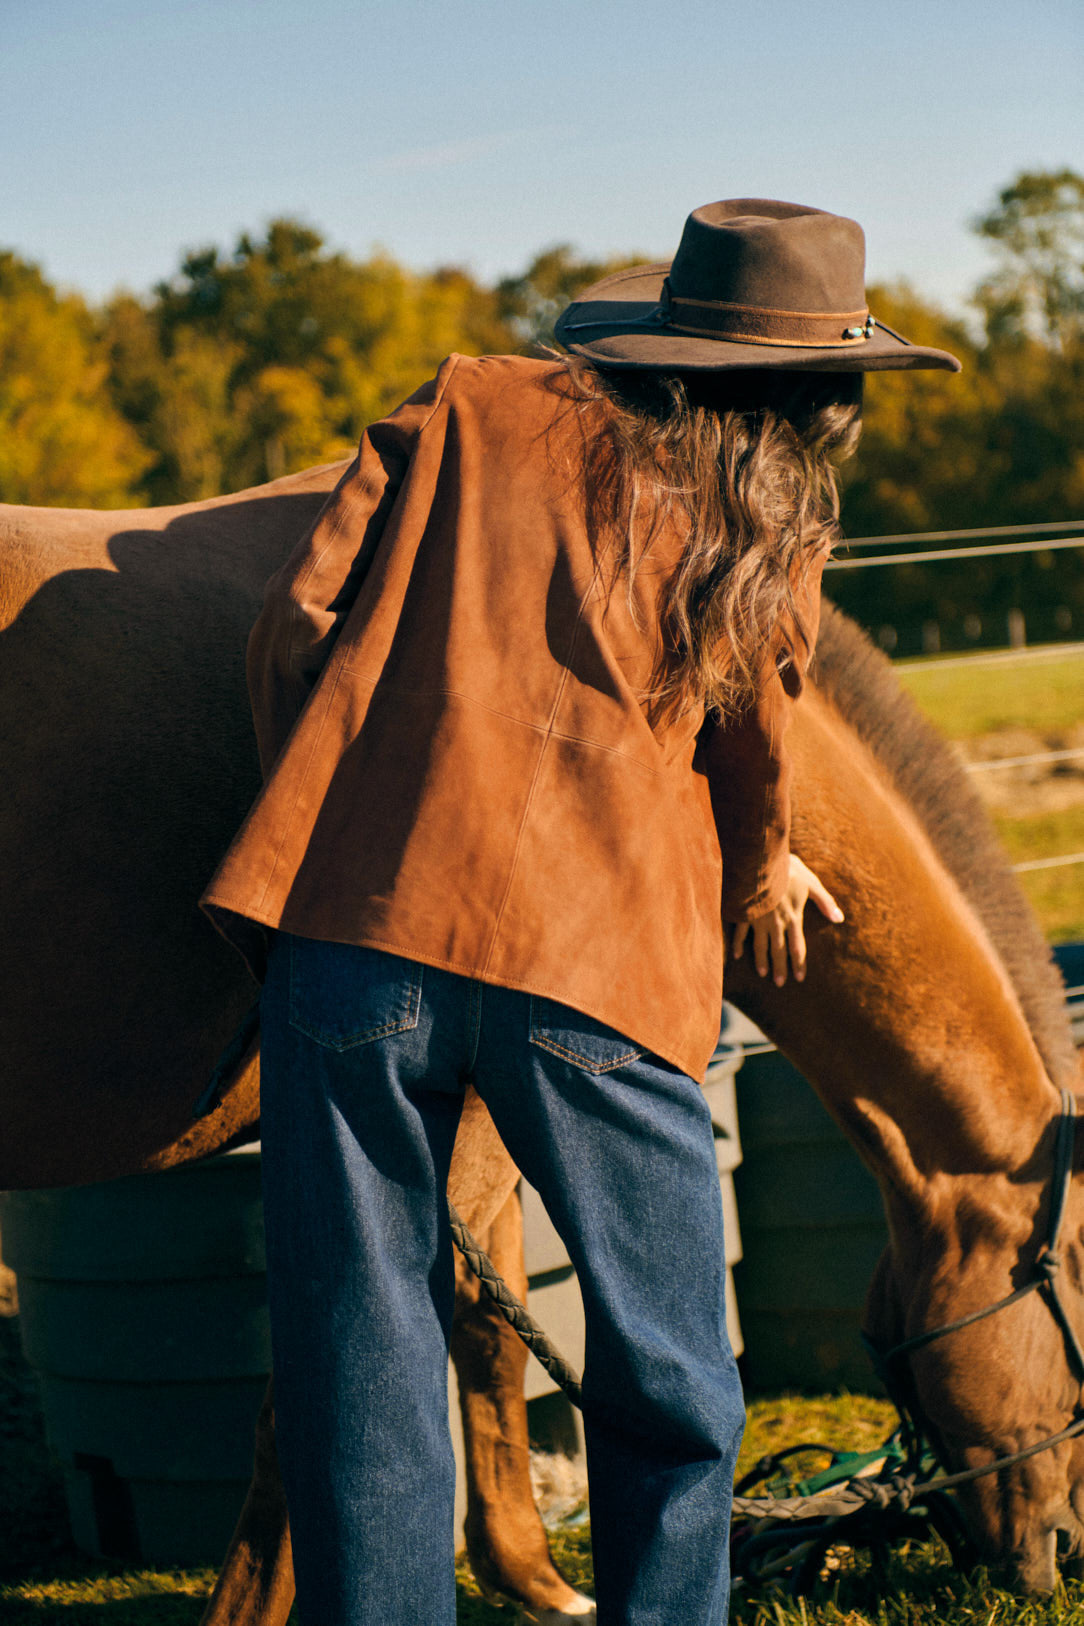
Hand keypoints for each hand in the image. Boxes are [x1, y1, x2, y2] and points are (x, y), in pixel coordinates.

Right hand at [730, 854, 843, 985]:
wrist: (760, 864)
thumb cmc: (788, 871)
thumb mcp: (811, 883)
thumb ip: (825, 901)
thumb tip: (840, 918)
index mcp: (793, 918)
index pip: (797, 947)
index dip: (799, 964)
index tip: (799, 978)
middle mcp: (775, 924)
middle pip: (779, 951)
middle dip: (780, 968)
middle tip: (779, 984)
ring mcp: (758, 920)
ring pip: (759, 946)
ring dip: (761, 961)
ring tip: (763, 974)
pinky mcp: (744, 913)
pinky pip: (740, 932)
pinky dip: (738, 944)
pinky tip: (737, 955)